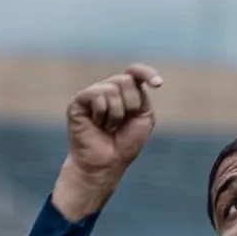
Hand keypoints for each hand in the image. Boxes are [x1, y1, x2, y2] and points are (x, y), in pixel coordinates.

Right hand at [52, 64, 162, 219]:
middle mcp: (107, 90)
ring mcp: (91, 95)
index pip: (135, 72)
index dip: (147, 73)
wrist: (107, 163)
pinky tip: (96, 124)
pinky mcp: (78, 101)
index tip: (158, 85)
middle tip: (121, 123)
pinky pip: (97, 95)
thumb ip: (141, 95)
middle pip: (126, 80)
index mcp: (124, 93)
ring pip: (112, 89)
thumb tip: (132, 77)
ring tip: (108, 127)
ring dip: (116, 114)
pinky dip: (102, 114)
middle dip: (131, 105)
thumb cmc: (124, 143)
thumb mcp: (142, 117)